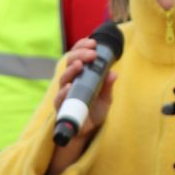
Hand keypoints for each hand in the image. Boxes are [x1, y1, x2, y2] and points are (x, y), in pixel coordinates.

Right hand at [43, 38, 117, 174]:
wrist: (86, 132)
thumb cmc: (94, 111)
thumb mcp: (106, 98)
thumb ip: (108, 86)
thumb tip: (114, 73)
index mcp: (80, 76)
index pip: (78, 56)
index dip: (82, 47)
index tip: (93, 42)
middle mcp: (70, 82)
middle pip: (69, 63)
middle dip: (79, 55)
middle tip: (91, 52)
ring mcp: (64, 94)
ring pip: (64, 78)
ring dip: (71, 70)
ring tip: (79, 65)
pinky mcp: (61, 107)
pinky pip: (60, 98)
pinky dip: (64, 92)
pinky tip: (69, 87)